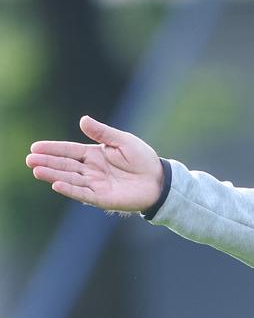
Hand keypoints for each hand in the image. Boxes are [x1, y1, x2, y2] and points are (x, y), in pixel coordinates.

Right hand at [25, 116, 162, 212]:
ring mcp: (95, 184)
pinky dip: (70, 189)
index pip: (69, 151)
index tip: (35, 147)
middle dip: (47, 162)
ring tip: (36, 170)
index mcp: (94, 155)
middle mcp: (91, 170)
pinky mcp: (102, 198)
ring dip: (53, 175)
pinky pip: (83, 193)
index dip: (52, 149)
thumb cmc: (142, 159)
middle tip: (29, 160)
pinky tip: (56, 184)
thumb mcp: (123, 141)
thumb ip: (103, 133)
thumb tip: (83, 120)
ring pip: (70, 179)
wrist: (160, 180)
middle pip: (65, 165)